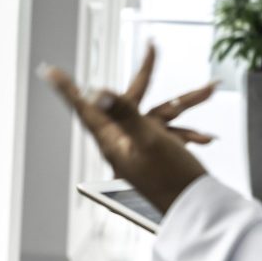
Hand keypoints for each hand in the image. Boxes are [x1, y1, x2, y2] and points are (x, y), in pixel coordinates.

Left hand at [42, 43, 212, 211]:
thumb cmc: (170, 181)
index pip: (86, 107)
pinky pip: (175, 133)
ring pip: (164, 112)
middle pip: (132, 98)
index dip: (67, 88)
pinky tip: (207, 138)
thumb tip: (97, 93)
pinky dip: (192, 131)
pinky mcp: (159, 154)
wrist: (197, 214)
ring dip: (188, 101)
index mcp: (113, 139)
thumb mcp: (145, 140)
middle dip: (147, 71)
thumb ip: (123, 113)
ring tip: (211, 89)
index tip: (50, 71)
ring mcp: (143, 148)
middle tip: (154, 46)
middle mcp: (125, 141)